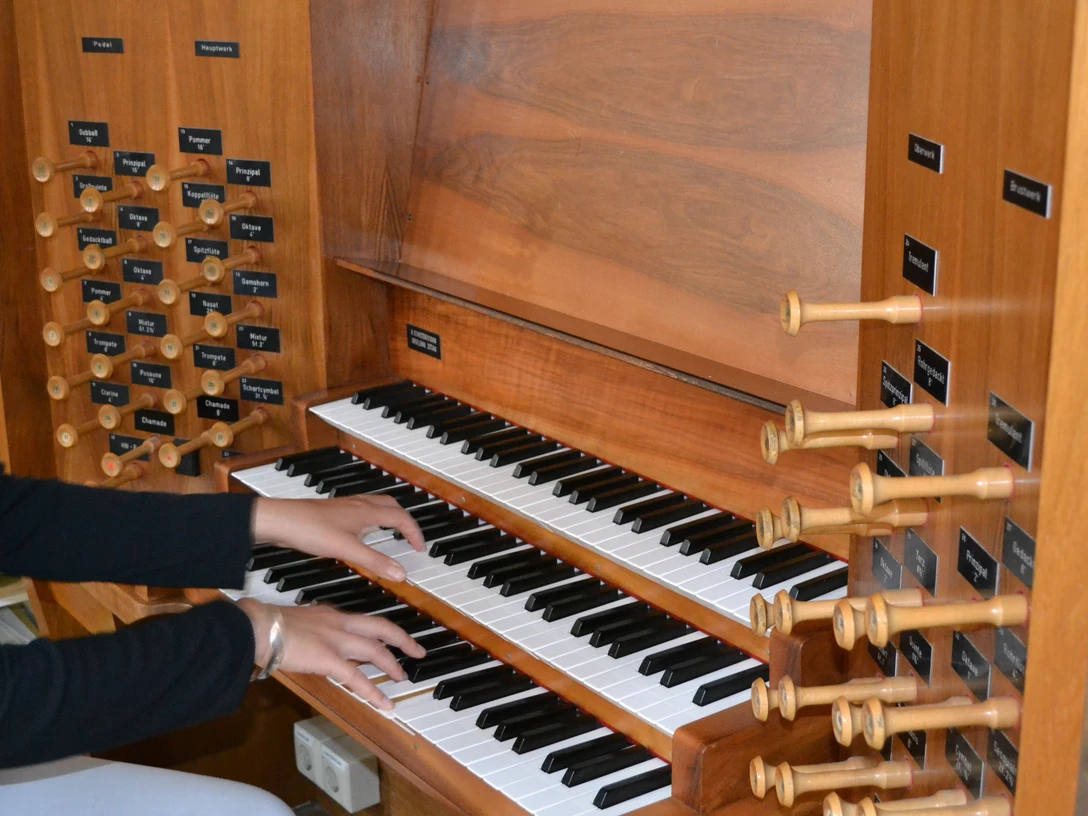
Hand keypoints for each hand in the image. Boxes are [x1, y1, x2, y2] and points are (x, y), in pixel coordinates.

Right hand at [238, 598, 425, 709]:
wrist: (258, 628)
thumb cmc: (268, 626)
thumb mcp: (297, 621)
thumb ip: (311, 630)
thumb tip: (312, 641)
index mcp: (331, 614)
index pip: (365, 620)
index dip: (383, 629)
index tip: (393, 636)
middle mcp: (339, 623)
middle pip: (381, 628)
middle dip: (402, 640)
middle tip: (417, 651)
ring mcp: (336, 640)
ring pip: (375, 651)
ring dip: (392, 665)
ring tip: (403, 677)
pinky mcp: (329, 659)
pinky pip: (357, 678)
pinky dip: (373, 692)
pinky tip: (384, 703)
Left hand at [251, 494, 424, 581]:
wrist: (279, 520)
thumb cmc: (309, 529)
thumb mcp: (347, 549)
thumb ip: (375, 562)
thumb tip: (401, 573)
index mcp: (366, 511)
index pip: (401, 518)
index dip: (414, 532)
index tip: (419, 548)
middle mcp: (358, 505)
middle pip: (391, 506)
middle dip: (405, 520)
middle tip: (410, 537)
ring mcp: (344, 507)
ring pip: (375, 507)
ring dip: (388, 518)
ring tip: (391, 534)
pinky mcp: (332, 512)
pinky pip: (361, 512)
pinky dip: (371, 521)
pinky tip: (360, 534)